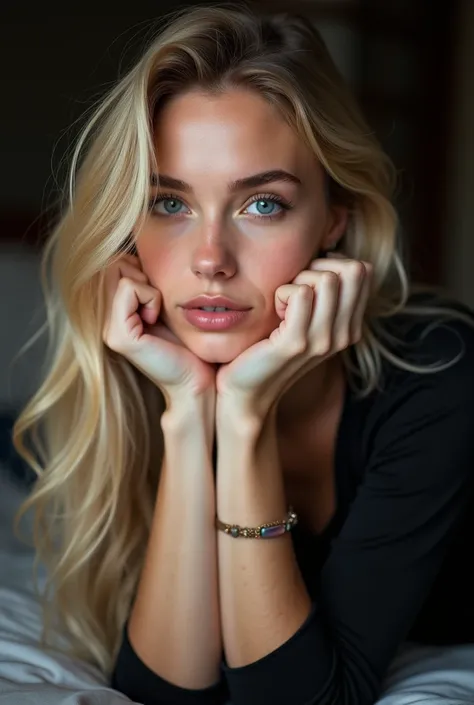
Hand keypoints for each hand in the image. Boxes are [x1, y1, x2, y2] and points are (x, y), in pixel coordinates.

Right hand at [102, 254, 216, 401]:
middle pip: (113, 263)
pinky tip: (155, 317)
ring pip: (118, 270)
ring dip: (146, 283)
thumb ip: (147, 284)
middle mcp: (104, 319)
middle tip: (157, 298)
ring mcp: (108, 328)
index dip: (138, 267)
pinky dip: (149, 296)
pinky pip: (129, 288)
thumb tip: (140, 254)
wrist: (197, 381)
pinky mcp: (118, 335)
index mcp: (114, 312)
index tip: (156, 292)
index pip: (114, 263)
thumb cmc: (188, 344)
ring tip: (156, 308)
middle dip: (140, 271)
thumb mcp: (165, 306)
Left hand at [215, 254, 371, 417]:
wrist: (247, 391)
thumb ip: (324, 291)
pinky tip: (274, 312)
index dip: (330, 265)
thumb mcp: (305, 317)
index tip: (306, 284)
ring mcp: (323, 340)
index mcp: (350, 326)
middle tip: (293, 290)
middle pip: (351, 270)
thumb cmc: (268, 345)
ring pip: (326, 279)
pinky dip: (282, 293)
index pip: (361, 270)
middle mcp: (343, 335)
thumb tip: (333, 253)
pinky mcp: (296, 343)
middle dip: (317, 268)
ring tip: (282, 304)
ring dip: (298, 281)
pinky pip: (299, 293)